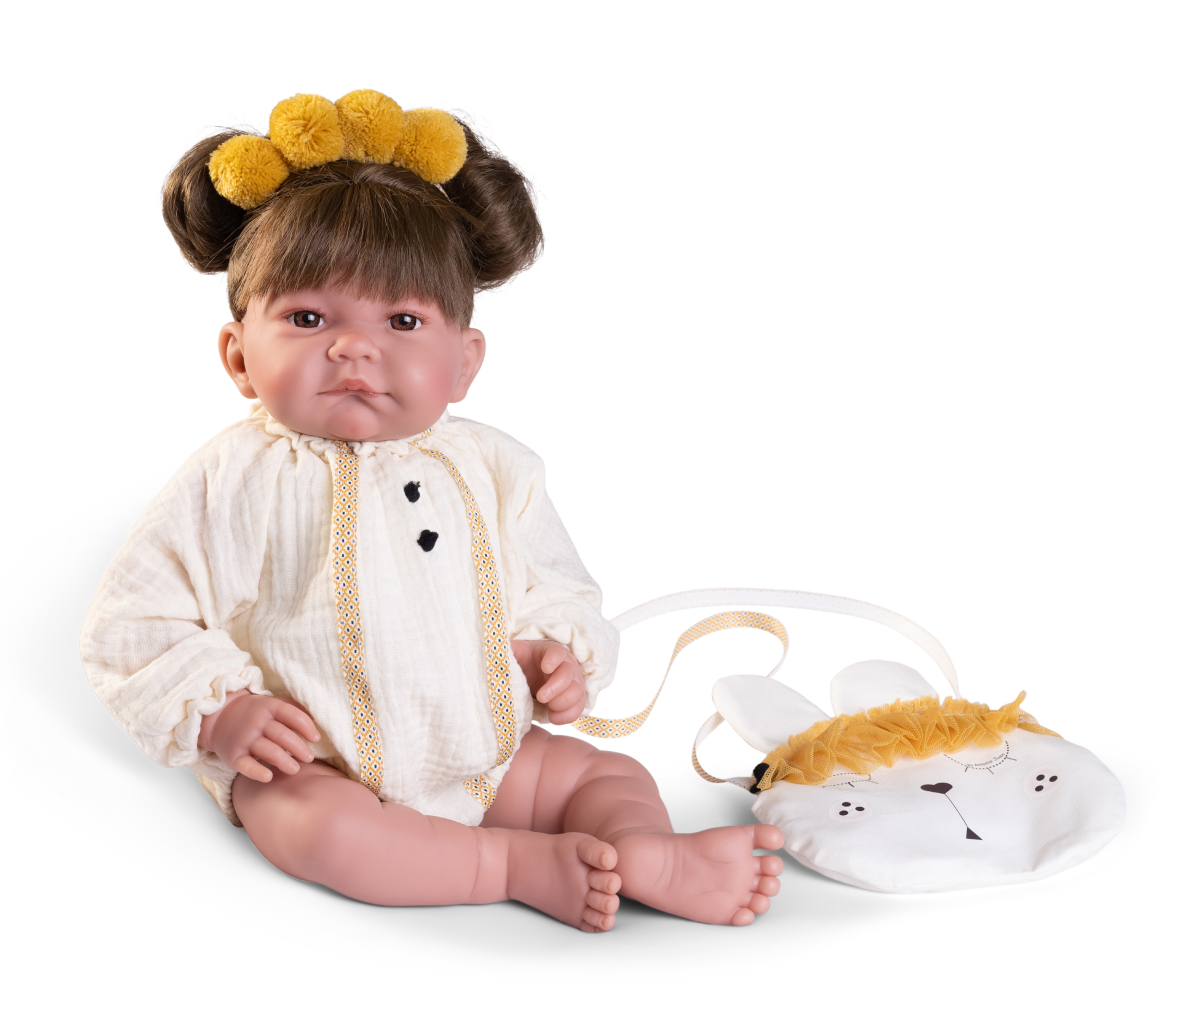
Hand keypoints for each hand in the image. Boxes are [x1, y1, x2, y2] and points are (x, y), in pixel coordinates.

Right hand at [197, 690, 320, 782]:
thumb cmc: (255, 713)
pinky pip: (246, 764)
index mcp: (269, 707)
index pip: (291, 715)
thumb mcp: (272, 704)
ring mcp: (244, 738)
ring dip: (284, 760)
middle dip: (298, 747)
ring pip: (267, 750)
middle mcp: (257, 722)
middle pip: (282, 734)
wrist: (219, 716)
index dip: (306, 727)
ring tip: (295, 769)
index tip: (316, 739)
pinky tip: (269, 776)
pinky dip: (257, 772)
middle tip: (310, 758)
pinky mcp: (233, 755)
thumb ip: (294, 708)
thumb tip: (319, 717)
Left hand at [510, 639, 586, 724]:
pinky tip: (553, 717)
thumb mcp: (516, 654)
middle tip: (541, 697)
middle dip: (556, 688)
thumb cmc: (525, 663)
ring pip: (577, 692)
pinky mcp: (574, 699)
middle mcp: (566, 666)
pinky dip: (567, 715)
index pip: (557, 652)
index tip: (545, 668)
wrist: (534, 676)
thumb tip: (498, 651)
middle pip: (568, 674)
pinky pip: (578, 708)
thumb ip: (509, 651)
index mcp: (551, 653)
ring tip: (549, 708)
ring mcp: (573, 683)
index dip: (553, 659)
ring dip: (563, 703)